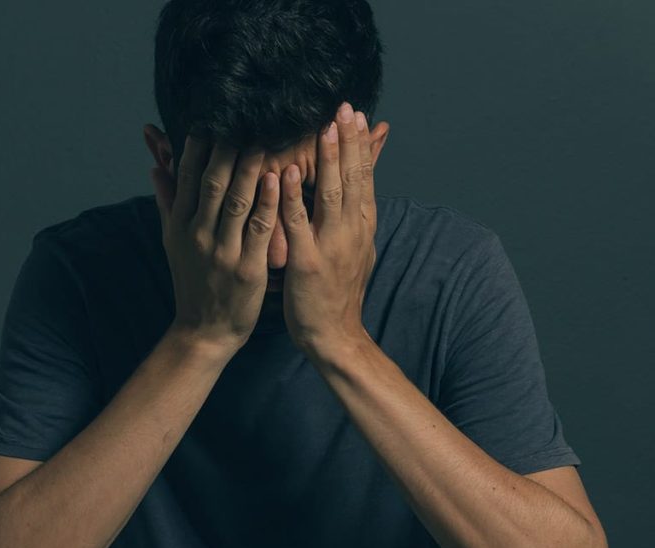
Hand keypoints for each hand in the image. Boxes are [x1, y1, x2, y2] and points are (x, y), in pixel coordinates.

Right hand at [149, 133, 280, 351]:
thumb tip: (155, 165)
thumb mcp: (173, 242)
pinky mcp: (248, 268)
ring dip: (250, 168)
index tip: (210, 119)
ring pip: (237, 201)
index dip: (197, 147)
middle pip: (212, 183)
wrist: (204, 331)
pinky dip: (268, 203)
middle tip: (244, 119)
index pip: (187, 176)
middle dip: (227, 149)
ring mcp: (223, 252)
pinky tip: (279, 178)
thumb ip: (167, 202)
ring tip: (265, 138)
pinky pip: (259, 230)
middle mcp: (198, 235)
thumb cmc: (193, 282)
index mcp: (180, 225)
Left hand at [279, 102, 378, 354]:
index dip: (360, 144)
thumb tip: (366, 188)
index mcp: (362, 226)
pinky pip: (299, 223)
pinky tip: (289, 171)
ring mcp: (332, 246)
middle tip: (343, 106)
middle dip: (348, 141)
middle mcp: (352, 231)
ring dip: (329, 160)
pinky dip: (294, 196)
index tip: (355, 113)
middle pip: (354, 178)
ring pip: (332, 194)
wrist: (335, 335)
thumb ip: (359, 212)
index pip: (365, 176)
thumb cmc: (339, 290)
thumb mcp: (358, 246)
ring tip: (325, 127)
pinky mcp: (309, 262)